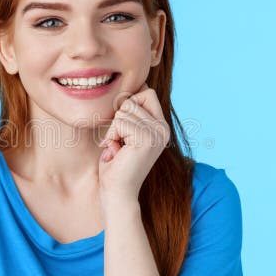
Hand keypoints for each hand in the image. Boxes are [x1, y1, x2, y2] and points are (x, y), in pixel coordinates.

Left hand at [97, 83, 169, 203]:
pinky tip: (115, 152)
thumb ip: (132, 112)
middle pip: (133, 99)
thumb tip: (141, 83)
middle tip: (119, 141)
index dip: (128, 105)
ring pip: (124, 109)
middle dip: (118, 118)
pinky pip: (120, 121)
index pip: (146, 92)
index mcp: (161, 126)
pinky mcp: (147, 138)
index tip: (123, 130)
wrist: (117, 193)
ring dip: (113, 129)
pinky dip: (112, 136)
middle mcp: (163, 128)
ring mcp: (157, 133)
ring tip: (118, 148)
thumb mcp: (125, 132)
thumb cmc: (115, 164)